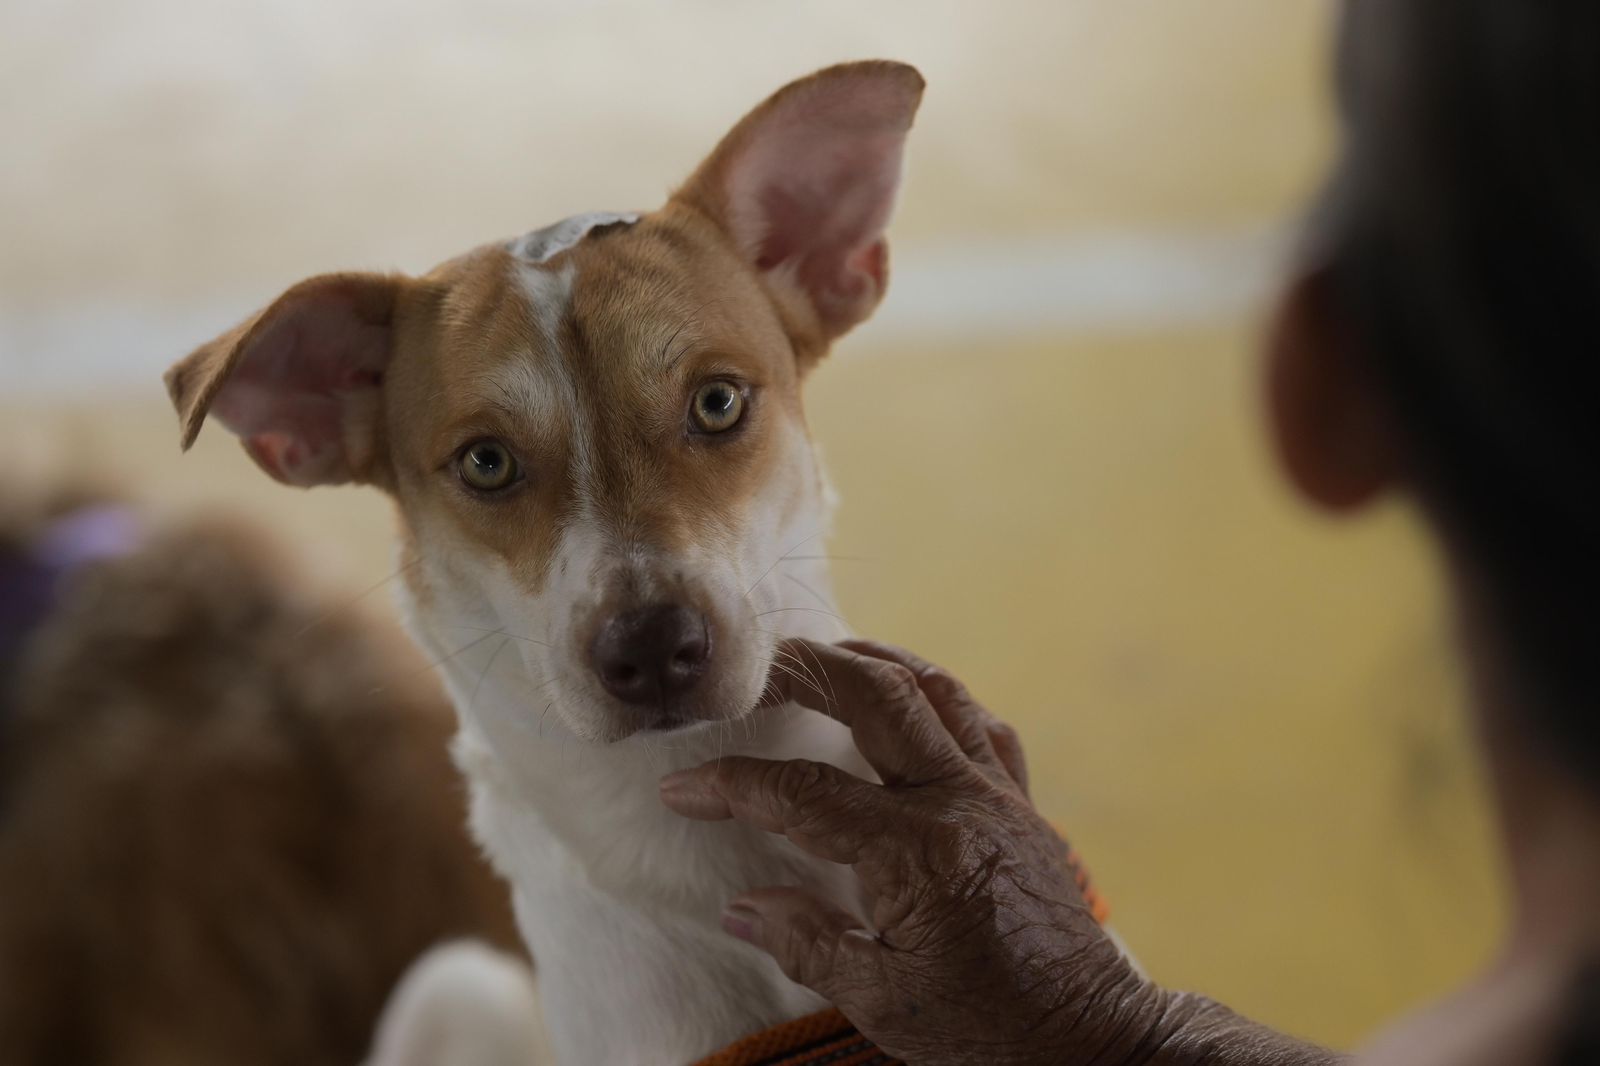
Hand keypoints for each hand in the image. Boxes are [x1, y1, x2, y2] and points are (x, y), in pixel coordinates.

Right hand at [658, 638, 1154, 1065]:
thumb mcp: (884, 1002)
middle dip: (804, 669)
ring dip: (871, 662)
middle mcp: (958, 801)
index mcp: (915, 853)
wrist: (1090, 1036)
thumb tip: (739, 906)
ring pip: (934, 690)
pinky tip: (907, 700)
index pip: (802, 794)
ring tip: (821, 658)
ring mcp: (997, 794)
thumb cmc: (986, 1028)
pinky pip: (981, 724)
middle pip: (875, 695)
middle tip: (748, 670)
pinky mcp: (1022, 804)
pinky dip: (936, 697)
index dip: (732, 785)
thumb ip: (806, 943)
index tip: (680, 786)